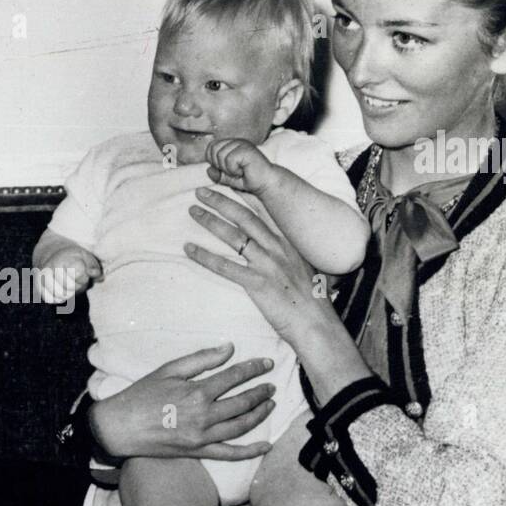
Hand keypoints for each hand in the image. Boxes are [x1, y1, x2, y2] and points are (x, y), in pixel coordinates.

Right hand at [38, 246, 103, 303]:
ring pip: (59, 295)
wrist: (54, 256)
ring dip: (67, 294)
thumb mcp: (87, 259)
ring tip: (68, 286)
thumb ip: (94, 268)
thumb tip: (93, 274)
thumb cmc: (75, 260)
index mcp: (63, 257)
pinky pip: (50, 299)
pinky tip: (60, 291)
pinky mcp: (38, 285)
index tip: (82, 271)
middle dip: (76, 287)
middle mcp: (50, 266)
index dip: (83, 277)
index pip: (77, 274)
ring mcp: (42, 276)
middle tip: (74, 280)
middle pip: (70, 287)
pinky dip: (57, 299)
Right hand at [87, 344, 276, 460]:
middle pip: (243, 402)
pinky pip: (230, 454)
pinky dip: (251, 451)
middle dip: (261, 392)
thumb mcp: (168, 370)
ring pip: (241, 426)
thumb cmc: (141, 395)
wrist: (120, 427)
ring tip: (270, 404)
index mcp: (196, 392)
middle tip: (271, 385)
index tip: (266, 364)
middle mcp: (204, 416)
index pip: (234, 377)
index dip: (253, 368)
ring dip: (260, 414)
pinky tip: (266, 445)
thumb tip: (229, 348)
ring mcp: (203, 437)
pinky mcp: (199, 452)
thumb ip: (201, 359)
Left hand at [186, 187, 337, 349]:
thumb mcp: (303, 267)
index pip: (265, 209)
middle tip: (201, 190)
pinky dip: (204, 256)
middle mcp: (278, 248)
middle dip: (221, 201)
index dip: (244, 193)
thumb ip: (288, 253)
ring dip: (210, 221)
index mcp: (289, 241)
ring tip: (193, 211)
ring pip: (234, 236)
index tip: (227, 180)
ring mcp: (268, 264)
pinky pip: (225, 266)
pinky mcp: (257, 283)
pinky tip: (188, 249)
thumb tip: (276, 247)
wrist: (317, 325)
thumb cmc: (310, 300)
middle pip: (245, 216)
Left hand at [205, 137, 277, 195]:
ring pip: (220, 155)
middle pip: (213, 149)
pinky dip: (233, 170)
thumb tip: (208, 169)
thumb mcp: (228, 178)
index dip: (213, 161)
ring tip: (239, 171)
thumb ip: (217, 173)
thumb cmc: (249, 179)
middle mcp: (236, 142)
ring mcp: (242, 144)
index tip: (225, 169)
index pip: (211, 147)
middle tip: (233, 171)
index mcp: (231, 145)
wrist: (265, 182)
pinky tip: (243, 171)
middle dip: (219, 165)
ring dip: (228, 169)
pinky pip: (229, 159)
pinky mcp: (247, 149)